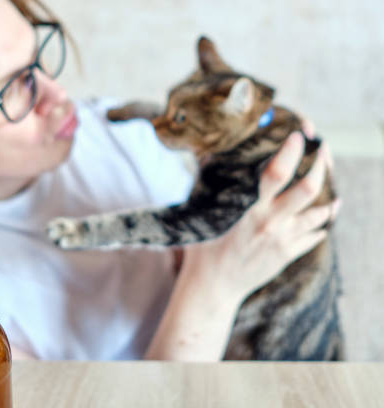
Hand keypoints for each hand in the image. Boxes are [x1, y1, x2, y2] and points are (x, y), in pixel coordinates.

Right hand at [180, 132, 339, 302]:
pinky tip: (322, 214)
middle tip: (323, 149)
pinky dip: (321, 223)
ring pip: (320, 214)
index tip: (299, 135)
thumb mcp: (202, 214)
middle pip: (308, 190)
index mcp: (249, 209)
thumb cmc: (203, 249)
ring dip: (329, 197)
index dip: (291, 151)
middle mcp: (271, 223)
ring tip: (329, 184)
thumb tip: (210, 154)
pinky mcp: (288, 255)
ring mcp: (283, 240)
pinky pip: (315, 236)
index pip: (276, 173)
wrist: (214, 287)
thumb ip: (209, 185)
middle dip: (321, 165)